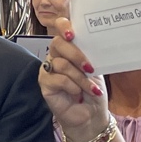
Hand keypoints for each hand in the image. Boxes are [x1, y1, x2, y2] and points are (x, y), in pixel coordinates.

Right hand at [35, 18, 110, 141]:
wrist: (91, 116)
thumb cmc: (93, 91)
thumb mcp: (96, 70)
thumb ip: (90, 55)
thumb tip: (92, 43)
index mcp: (69, 48)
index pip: (60, 27)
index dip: (64, 26)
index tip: (72, 34)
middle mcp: (56, 55)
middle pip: (57, 43)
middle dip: (76, 54)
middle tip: (89, 67)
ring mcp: (48, 69)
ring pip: (61, 64)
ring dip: (80, 77)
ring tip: (90, 89)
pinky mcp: (45, 84)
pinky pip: (57, 79)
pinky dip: (72, 87)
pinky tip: (78, 94)